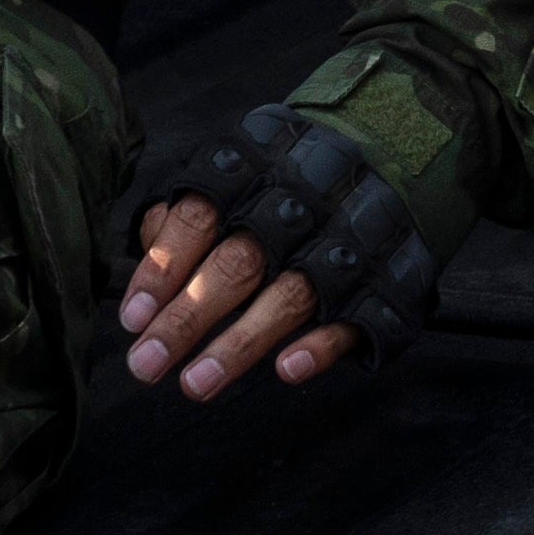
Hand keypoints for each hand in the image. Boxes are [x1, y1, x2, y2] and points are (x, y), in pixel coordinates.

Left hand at [112, 104, 442, 400]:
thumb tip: (148, 247)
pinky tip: (288, 370)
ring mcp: (342, 249)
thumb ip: (188, 211)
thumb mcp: (239, 171)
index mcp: (256, 176)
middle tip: (145, 365)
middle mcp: (298, 210)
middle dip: (187, 317)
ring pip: (287, 298)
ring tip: (194, 385)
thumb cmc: (291, 177)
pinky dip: (320, 345)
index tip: (132, 318)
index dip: (164, 268)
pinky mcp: (382, 286)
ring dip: (240, 344)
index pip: (199, 220)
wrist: (401, 149)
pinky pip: (352, 319)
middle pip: (236, 265)